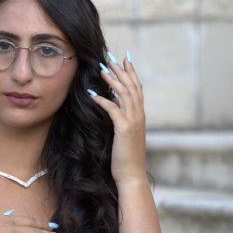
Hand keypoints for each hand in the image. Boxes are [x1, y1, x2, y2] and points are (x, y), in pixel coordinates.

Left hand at [88, 50, 147, 187]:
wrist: (132, 175)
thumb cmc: (127, 158)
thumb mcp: (127, 136)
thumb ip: (124, 122)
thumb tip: (115, 110)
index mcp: (140, 116)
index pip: (137, 89)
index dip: (131, 73)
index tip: (125, 60)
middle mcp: (139, 116)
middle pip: (131, 87)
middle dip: (121, 70)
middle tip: (111, 57)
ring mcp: (133, 121)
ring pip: (123, 94)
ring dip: (112, 80)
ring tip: (102, 68)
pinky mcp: (124, 128)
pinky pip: (112, 109)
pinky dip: (103, 99)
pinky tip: (92, 93)